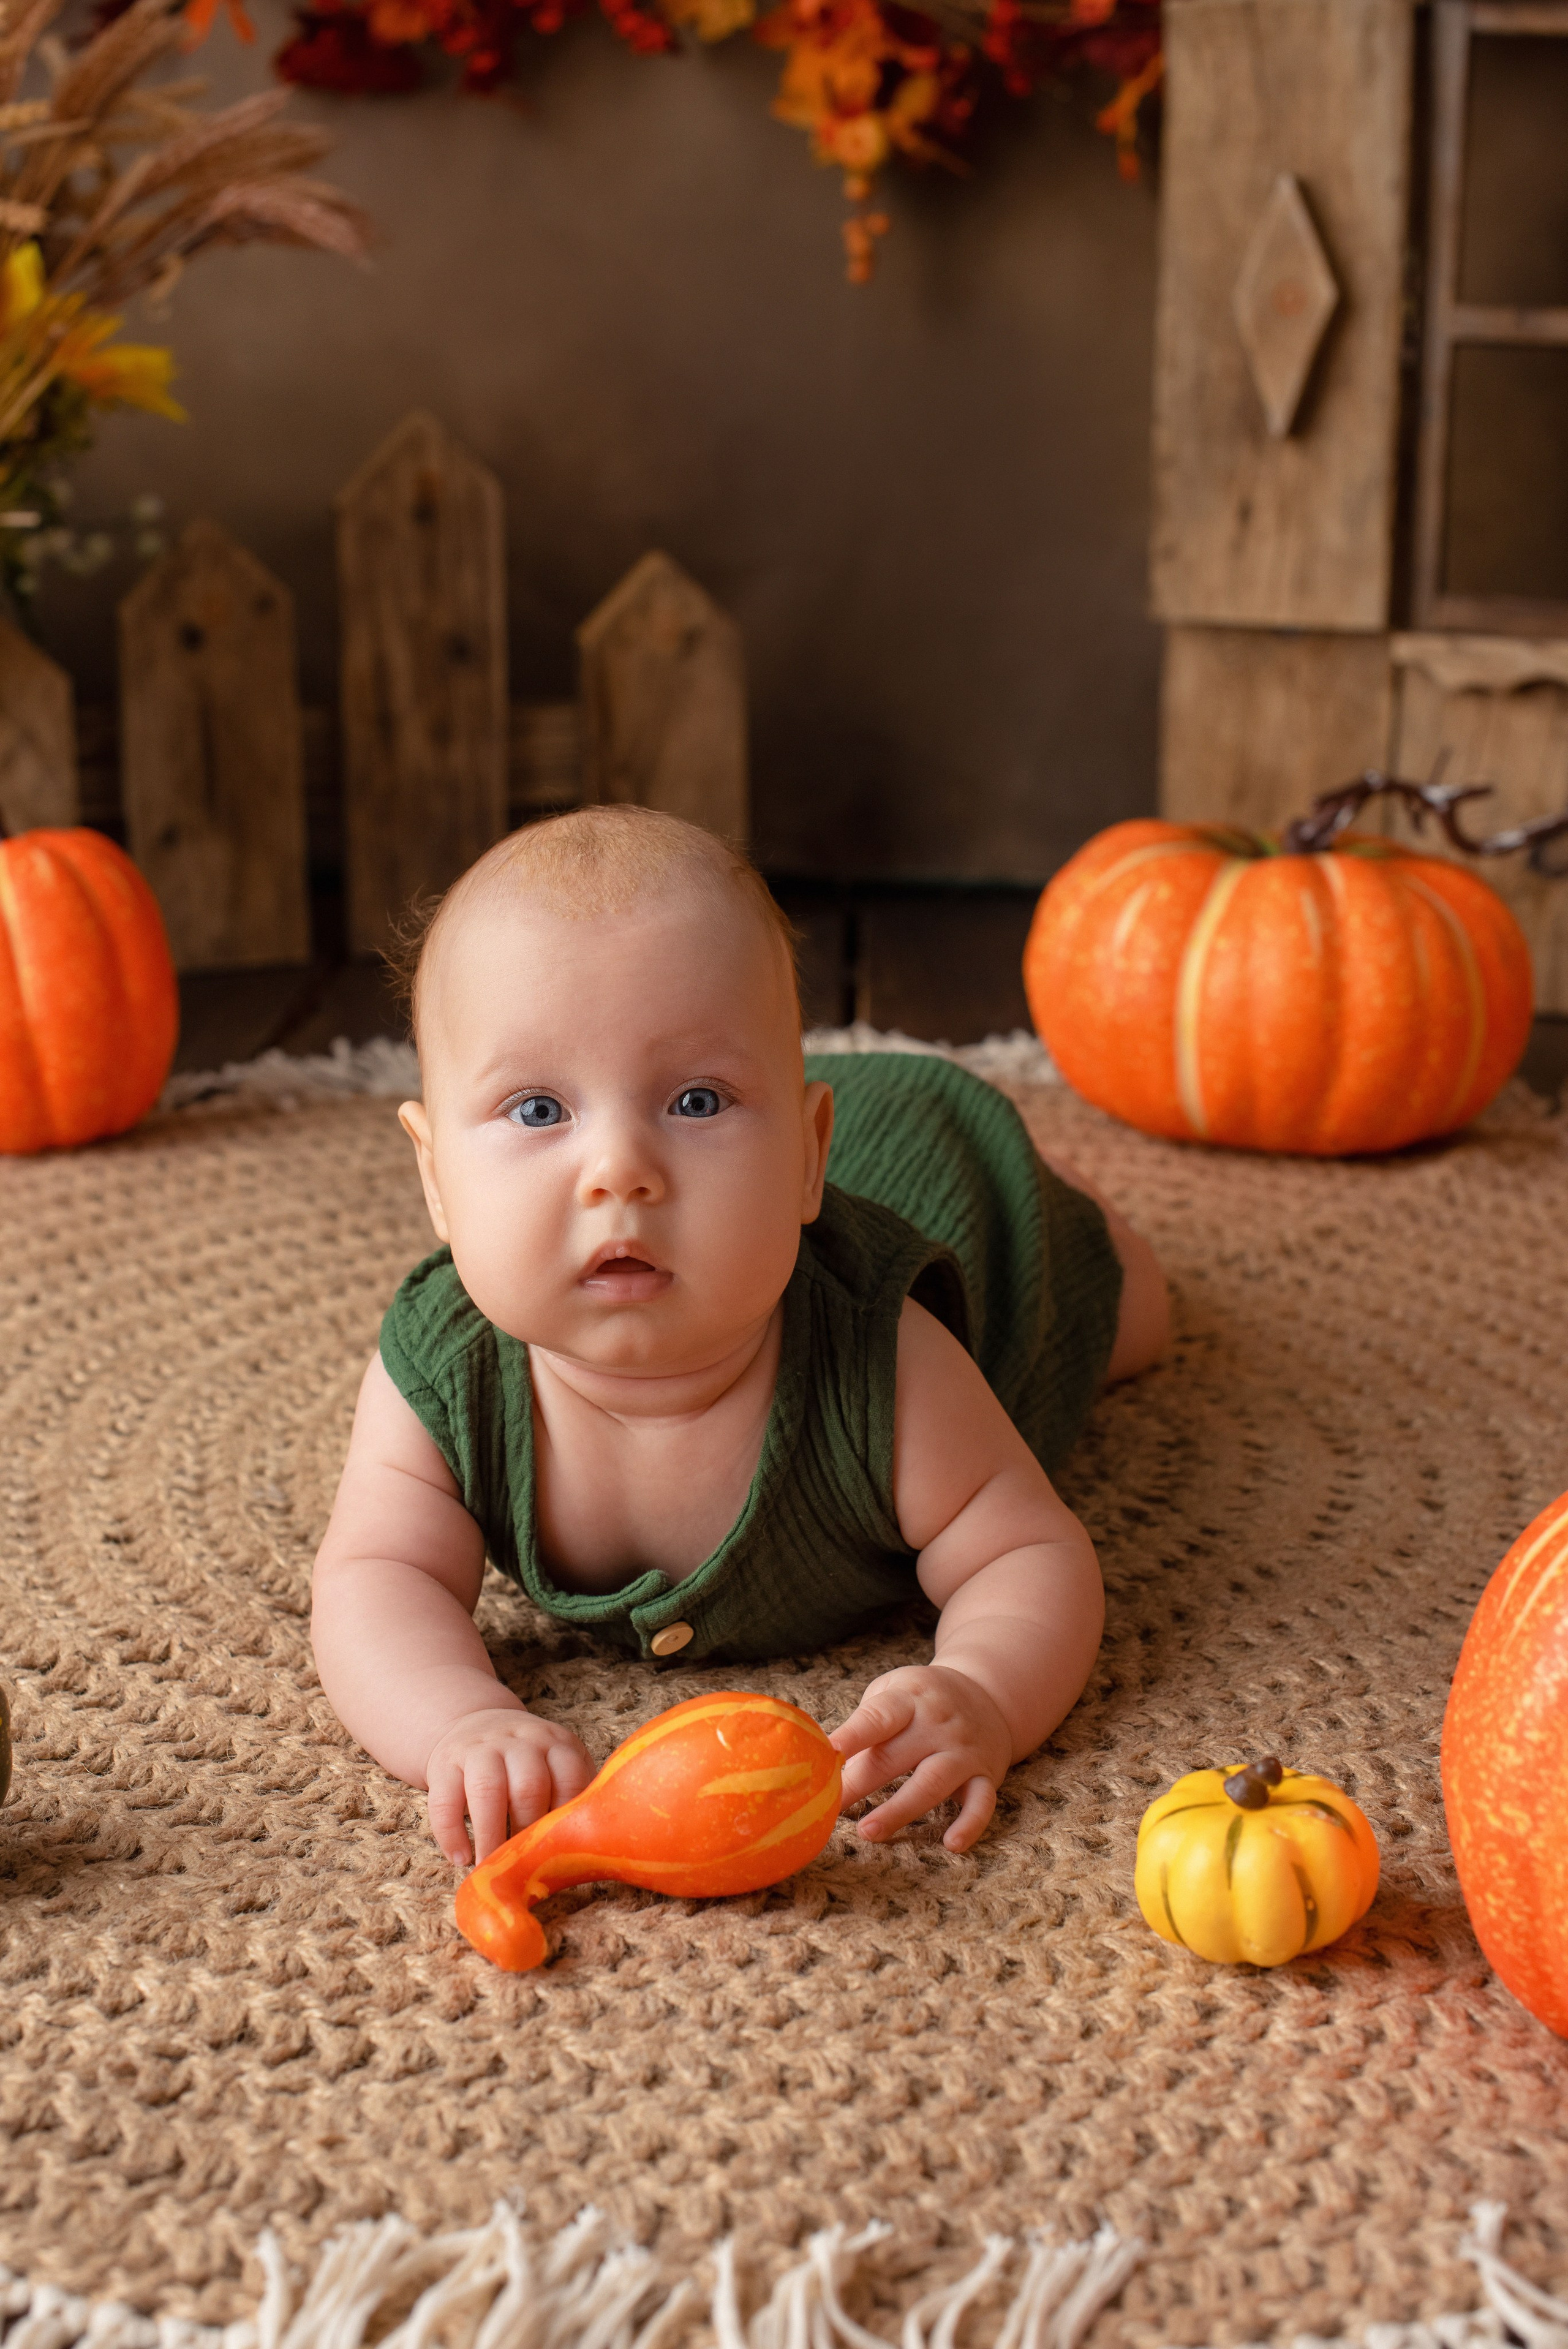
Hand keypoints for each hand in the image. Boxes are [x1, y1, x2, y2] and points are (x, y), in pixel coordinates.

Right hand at [425, 1707, 594, 1864]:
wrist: (475, 1724)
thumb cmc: (526, 1761)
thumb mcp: (555, 1761)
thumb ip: (572, 1793)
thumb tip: (583, 1849)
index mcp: (555, 1743)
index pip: (570, 1778)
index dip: (566, 1819)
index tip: (561, 1852)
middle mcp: (519, 1741)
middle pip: (529, 1785)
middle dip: (527, 1831)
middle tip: (524, 1866)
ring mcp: (480, 1749)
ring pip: (487, 1789)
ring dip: (490, 1836)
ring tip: (490, 1868)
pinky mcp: (444, 1763)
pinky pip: (444, 1800)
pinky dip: (451, 1834)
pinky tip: (461, 1858)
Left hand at [830, 1665, 1011, 1851]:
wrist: (989, 1693)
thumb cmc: (923, 1699)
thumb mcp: (894, 1692)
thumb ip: (865, 1724)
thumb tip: (826, 1765)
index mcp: (909, 1699)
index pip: (878, 1717)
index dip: (853, 1735)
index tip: (827, 1753)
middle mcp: (938, 1723)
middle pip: (896, 1757)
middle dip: (860, 1784)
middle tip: (828, 1809)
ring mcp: (964, 1750)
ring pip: (932, 1782)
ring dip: (900, 1810)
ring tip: (868, 1831)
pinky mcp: (987, 1775)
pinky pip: (982, 1803)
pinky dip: (969, 1825)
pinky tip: (951, 1844)